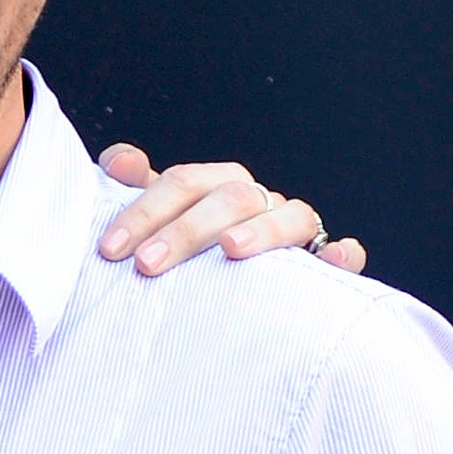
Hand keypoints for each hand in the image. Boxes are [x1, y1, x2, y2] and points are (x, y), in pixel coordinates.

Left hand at [97, 145, 366, 277]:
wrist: (234, 292)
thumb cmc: (189, 256)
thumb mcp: (160, 224)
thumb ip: (137, 193)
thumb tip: (117, 161)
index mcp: (216, 187)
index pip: (183, 182)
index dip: (145, 209)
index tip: (110, 248)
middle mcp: (258, 201)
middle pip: (231, 197)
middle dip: (186, 230)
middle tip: (146, 265)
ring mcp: (294, 230)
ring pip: (292, 215)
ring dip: (264, 229)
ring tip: (231, 250)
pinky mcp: (324, 263)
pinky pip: (341, 253)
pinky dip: (342, 254)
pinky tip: (335, 260)